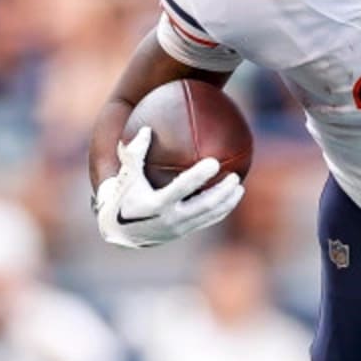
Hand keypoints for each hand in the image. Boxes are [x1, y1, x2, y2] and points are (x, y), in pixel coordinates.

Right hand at [94, 124, 243, 247]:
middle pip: (204, 205)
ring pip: (210, 216)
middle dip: (222, 192)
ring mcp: (179, 228)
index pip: (183, 188)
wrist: (121, 231)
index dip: (199, 176)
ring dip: (227, 202)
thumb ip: (135, 153)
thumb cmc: (124, 196)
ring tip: (239, 187)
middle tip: (235, 176)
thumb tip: (145, 129)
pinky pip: (207, 221)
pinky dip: (221, 210)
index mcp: (157, 204)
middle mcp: (171, 218)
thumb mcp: (125, 175)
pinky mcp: (184, 232)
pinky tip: (230, 198)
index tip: (215, 162)